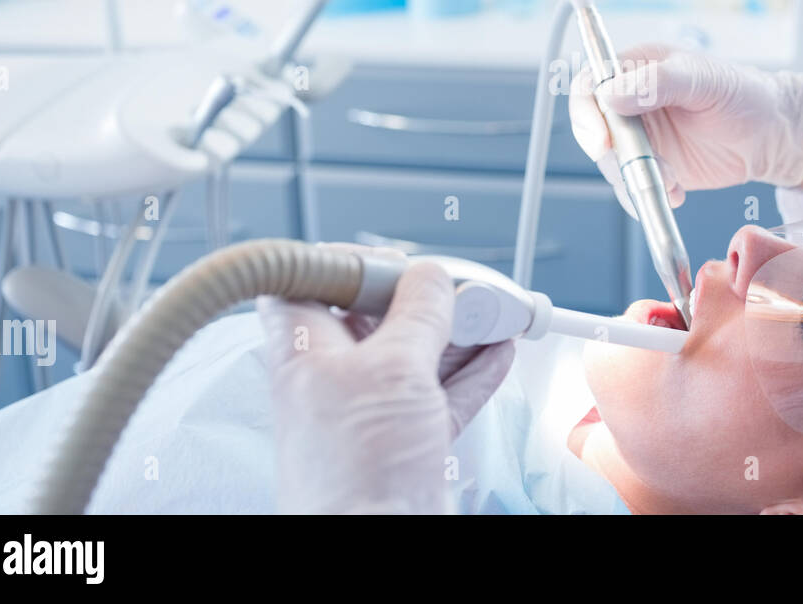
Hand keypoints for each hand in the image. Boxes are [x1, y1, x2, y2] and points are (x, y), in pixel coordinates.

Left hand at [257, 247, 514, 513]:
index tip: (394, 260)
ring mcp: (368, 411)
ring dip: (459, 331)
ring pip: (415, 354)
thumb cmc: (357, 468)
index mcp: (305, 349)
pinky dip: (471, 372)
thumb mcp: (394, 367)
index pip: (308, 283)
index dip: (348, 263)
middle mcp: (332, 377)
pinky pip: (439, 393)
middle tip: (464, 286)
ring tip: (495, 312)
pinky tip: (496, 353)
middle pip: (376, 317)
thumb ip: (417, 313)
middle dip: (426, 298)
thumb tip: (430, 277)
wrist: (375, 543)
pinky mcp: (402, 440)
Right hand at [568, 45, 802, 213]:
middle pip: (595, 130)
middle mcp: (632, 103)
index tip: (602, 140)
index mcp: (638, 69)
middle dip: (614, 157)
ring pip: (613, 164)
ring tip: (673, 183)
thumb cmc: (745, 94)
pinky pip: (634, 187)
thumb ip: (658, 82)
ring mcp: (642, 138)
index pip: (591, 85)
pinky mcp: (654, 167)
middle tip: (646, 170)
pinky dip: (648, 197)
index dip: (586, 111)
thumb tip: (611, 95)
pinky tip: (676, 195)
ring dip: (636, 179)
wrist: (774, 136)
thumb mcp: (704, 80)